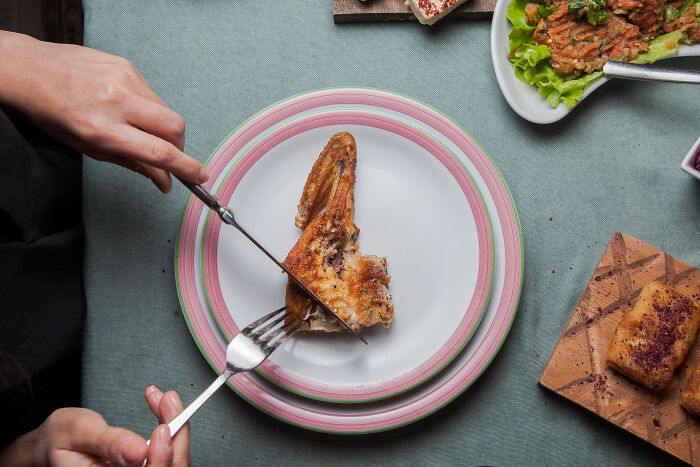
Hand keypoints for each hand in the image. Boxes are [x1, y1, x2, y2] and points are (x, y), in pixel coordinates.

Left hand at [0, 31, 207, 192]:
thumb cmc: (53, 112)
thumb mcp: (88, 147)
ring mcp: (123, 79)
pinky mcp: (127, 66)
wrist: (30, 70)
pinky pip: (153, 94)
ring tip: (140, 130)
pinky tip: (128, 108)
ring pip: (166, 111)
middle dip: (180, 147)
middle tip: (170, 156)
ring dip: (163, 128)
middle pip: (174, 128)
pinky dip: (149, 108)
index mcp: (101, 129)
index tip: (198, 176)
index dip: (185, 167)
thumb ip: (131, 163)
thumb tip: (164, 179)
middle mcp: (115, 102)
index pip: (158, 152)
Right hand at [0, 386, 189, 466]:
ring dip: (175, 426)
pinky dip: (171, 426)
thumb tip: (137, 451)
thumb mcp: (76, 433)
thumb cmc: (60, 440)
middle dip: (176, 434)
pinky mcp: (145, 463)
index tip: (162, 429)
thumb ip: (107, 443)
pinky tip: (162, 406)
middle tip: (169, 401)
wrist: (52, 444)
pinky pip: (168, 451)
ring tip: (165, 399)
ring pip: (173, 459)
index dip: (161, 458)